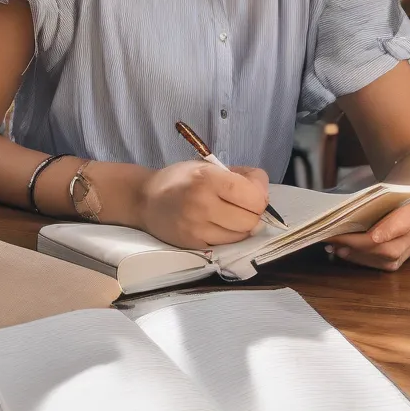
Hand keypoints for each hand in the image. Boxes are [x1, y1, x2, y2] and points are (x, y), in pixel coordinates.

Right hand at [136, 161, 269, 249]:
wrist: (145, 199)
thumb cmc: (180, 179)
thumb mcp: (208, 166)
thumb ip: (240, 175)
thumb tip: (264, 190)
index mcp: (208, 179)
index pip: (254, 197)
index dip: (259, 196)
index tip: (252, 192)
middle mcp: (203, 204)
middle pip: (251, 220)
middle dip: (253, 212)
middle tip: (242, 205)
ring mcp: (198, 228)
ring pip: (241, 235)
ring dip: (242, 226)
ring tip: (230, 215)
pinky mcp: (194, 244)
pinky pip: (227, 244)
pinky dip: (229, 236)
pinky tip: (219, 225)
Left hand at [326, 165, 409, 272]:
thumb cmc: (400, 196)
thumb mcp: (391, 192)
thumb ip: (372, 200)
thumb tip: (342, 205)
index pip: (400, 225)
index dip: (385, 232)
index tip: (371, 236)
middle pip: (387, 248)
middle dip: (358, 246)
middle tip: (334, 240)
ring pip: (384, 260)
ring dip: (357, 256)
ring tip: (335, 248)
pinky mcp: (403, 260)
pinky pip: (383, 266)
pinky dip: (362, 261)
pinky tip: (344, 254)